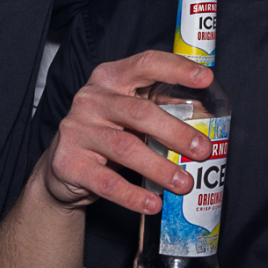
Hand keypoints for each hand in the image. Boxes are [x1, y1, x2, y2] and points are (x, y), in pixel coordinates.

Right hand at [41, 51, 214, 214]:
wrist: (62, 166)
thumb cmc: (107, 132)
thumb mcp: (130, 113)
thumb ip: (161, 108)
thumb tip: (204, 117)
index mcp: (110, 77)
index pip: (145, 64)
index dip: (177, 69)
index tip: (206, 78)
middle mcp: (91, 99)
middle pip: (139, 111)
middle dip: (176, 132)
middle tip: (203, 150)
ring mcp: (77, 130)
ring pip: (125, 148)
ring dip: (159, 167)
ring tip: (184, 183)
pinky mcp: (69, 163)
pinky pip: (106, 181)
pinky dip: (133, 195)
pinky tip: (152, 203)